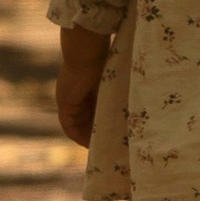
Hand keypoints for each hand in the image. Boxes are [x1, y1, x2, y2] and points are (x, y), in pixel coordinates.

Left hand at [54, 30, 110, 146]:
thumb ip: (116, 93)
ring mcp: (68, 99)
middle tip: (106, 145)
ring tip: (99, 147)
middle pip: (83, 120)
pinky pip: (69, 126)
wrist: (87, 52)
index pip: (92, 110)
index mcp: (87, 87)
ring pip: (77, 124)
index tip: (110, 134)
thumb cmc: (104, 60)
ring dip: (86, 137)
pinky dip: (77, 135)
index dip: (99, 124)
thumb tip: (135, 104)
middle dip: (93, 133)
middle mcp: (75, 95)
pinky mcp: (64, 103)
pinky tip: (88, 143)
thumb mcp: (112, 81)